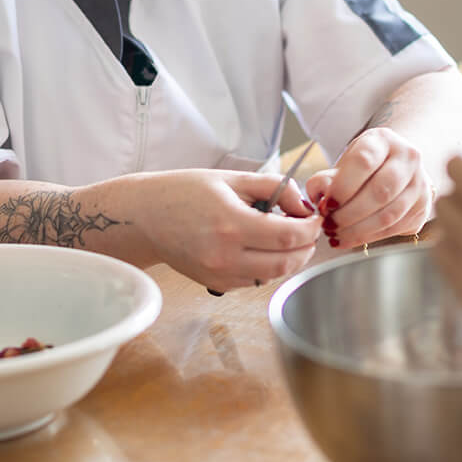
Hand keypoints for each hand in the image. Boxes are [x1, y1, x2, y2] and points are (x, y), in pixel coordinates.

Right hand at [136, 169, 321, 292]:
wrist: (146, 217)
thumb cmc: (184, 192)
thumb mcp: (231, 179)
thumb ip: (273, 187)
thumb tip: (303, 204)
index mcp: (231, 224)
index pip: (289, 236)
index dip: (311, 229)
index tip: (315, 219)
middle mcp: (225, 255)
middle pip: (287, 262)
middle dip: (306, 247)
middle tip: (309, 231)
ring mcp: (220, 274)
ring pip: (273, 275)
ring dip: (290, 259)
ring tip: (289, 238)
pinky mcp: (216, 283)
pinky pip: (255, 280)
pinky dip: (269, 267)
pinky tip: (264, 248)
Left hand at [307, 127, 431, 251]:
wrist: (396, 167)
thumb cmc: (364, 167)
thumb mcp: (342, 164)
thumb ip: (326, 179)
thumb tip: (319, 198)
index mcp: (384, 140)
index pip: (364, 162)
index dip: (342, 187)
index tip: (325, 205)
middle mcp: (408, 158)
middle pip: (380, 191)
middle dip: (349, 214)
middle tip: (328, 224)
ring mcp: (420, 183)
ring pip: (389, 214)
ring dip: (358, 230)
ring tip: (336, 235)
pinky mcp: (423, 207)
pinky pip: (395, 228)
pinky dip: (369, 237)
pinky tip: (349, 238)